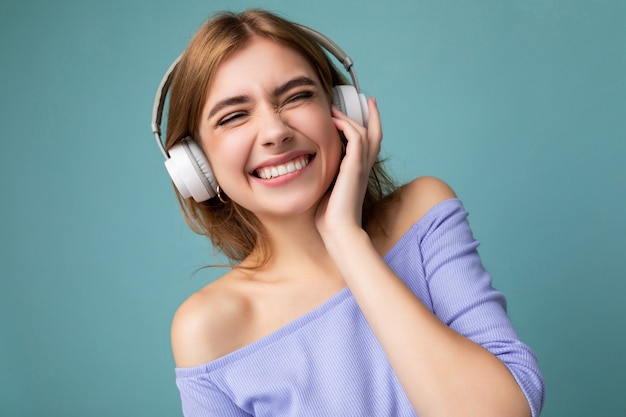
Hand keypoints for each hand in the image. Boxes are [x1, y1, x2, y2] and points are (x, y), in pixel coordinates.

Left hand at [315, 97, 381, 243]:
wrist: (339, 231)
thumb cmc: (330, 218)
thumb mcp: (327, 192)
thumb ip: (326, 178)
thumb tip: (310, 169)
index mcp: (359, 173)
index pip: (369, 145)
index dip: (369, 128)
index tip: (364, 113)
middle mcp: (363, 168)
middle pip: (376, 135)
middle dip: (373, 116)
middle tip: (368, 99)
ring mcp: (360, 167)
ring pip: (364, 133)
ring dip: (351, 117)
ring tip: (337, 107)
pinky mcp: (354, 167)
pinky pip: (355, 138)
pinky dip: (345, 125)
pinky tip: (333, 120)